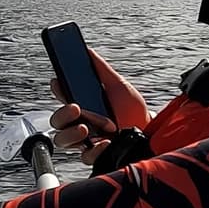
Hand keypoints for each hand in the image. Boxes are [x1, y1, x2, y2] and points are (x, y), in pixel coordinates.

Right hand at [50, 48, 150, 166]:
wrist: (151, 135)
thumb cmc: (133, 112)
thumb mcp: (119, 87)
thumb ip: (101, 70)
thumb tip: (87, 51)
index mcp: (84, 105)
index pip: (62, 97)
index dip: (57, 90)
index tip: (59, 82)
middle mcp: (81, 123)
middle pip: (56, 121)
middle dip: (61, 114)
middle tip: (75, 108)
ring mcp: (86, 141)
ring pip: (62, 140)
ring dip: (71, 133)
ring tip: (86, 129)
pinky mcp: (94, 156)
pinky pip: (84, 156)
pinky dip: (93, 150)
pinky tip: (105, 143)